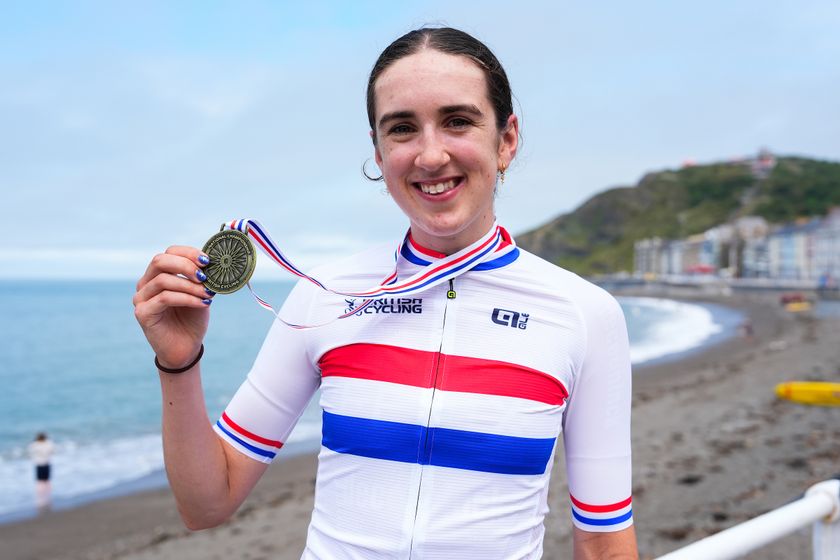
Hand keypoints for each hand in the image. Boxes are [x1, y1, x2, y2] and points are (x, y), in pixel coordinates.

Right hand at [133, 246, 213, 368]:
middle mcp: (146, 283)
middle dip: (185, 265)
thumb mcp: (200, 293)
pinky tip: (202, 304)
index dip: (188, 253)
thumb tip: (212, 262)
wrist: (185, 348)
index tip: (207, 261)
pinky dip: (187, 298)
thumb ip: (201, 278)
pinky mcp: (143, 313)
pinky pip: (165, 298)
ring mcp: (141, 298)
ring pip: (163, 280)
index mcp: (158, 274)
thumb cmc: (191, 319)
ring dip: (190, 286)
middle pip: (160, 261)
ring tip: (207, 294)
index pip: (169, 253)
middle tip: (204, 275)